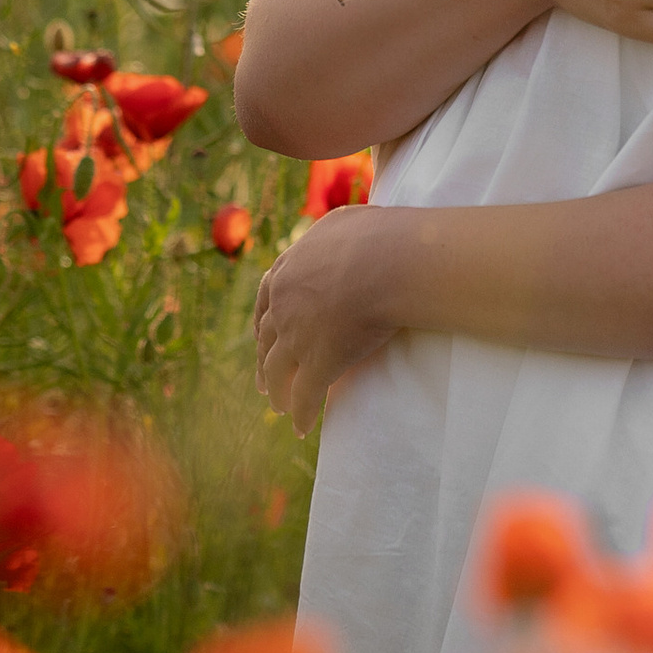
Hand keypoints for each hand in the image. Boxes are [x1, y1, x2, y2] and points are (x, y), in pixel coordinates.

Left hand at [254, 203, 408, 434]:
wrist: (390, 261)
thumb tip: (339, 232)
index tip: (263, 338)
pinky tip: (302, 429)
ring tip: (279, 407)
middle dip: (264, 362)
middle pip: (267, 339)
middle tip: (263, 382)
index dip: (265, 323)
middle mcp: (285, 304)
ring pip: (278, 371)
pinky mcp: (319, 363)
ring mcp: (298, 336)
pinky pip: (306, 396)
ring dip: (276, 392)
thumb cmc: (377, 237)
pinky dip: (302, 414)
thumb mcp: (344, 224)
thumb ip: (331, 234)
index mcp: (288, 271)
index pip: (267, 300)